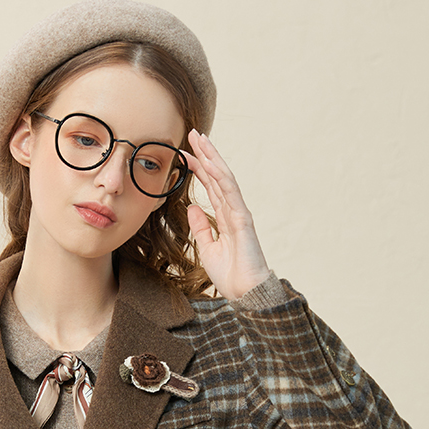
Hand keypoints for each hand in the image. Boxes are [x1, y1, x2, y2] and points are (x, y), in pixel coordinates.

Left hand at [184, 129, 271, 300]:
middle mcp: (233, 211)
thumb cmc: (230, 275)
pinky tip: (212, 163)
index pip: (210, 186)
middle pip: (217, 176)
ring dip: (213, 158)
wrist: (245, 293)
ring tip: (201, 140)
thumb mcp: (207, 248)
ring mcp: (239, 213)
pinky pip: (231, 194)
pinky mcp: (243, 220)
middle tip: (192, 134)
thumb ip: (200, 227)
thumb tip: (192, 207)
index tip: (184, 153)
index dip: (198, 168)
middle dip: (206, 154)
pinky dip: (221, 177)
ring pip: (225, 179)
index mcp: (224, 217)